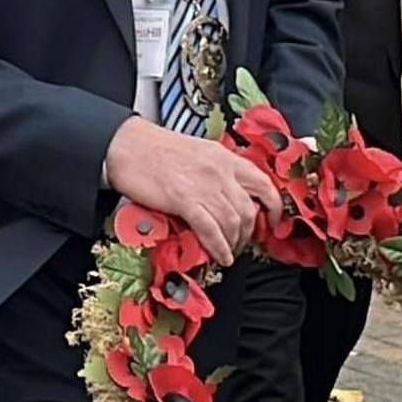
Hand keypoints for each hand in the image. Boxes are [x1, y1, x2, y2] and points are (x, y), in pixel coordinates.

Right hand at [105, 116, 281, 260]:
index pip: (263, 184)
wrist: (126, 145)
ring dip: (234, 244)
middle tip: (242, 244)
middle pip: (249, 210)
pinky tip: (220, 256)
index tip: (272, 223)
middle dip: (249, 234)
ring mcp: (204, 185)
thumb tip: (228, 197)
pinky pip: (211, 230)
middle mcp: (220, 171)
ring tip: (228, 253)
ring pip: (234, 222)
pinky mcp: (184, 200)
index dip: (274, 208)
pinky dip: (219, 247)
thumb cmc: (156, 149)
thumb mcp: (198, 152)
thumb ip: (217, 172)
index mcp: (225, 157)